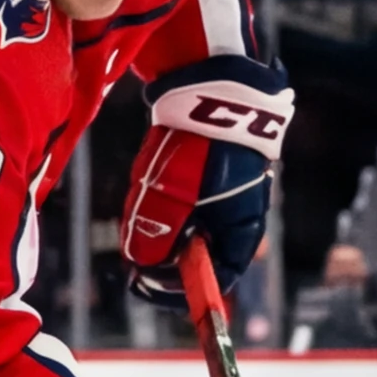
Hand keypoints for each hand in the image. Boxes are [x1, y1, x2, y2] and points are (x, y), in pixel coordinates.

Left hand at [120, 53, 291, 307]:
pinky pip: (183, 198)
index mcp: (241, 231)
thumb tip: (142, 265)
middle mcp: (237, 217)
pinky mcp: (211, 172)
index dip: (180, 290)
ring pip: (186, 225)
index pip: (215, 278)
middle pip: (197, 255)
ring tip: (144, 196)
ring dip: (159, 222)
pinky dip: (163, 198)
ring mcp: (225, 194)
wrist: (213, 87)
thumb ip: (156, 234)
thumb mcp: (174, 196)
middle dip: (162, 254)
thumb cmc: (202, 146)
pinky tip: (151, 178)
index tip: (145, 287)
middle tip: (134, 248)